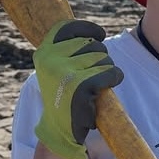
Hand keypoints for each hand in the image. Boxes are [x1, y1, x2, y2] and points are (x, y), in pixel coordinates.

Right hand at [33, 19, 123, 158]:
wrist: (60, 130)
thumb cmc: (64, 97)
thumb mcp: (57, 70)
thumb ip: (68, 51)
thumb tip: (95, 35)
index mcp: (44, 53)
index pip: (69, 27)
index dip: (88, 29)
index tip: (100, 35)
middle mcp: (50, 60)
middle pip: (93, 45)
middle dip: (101, 59)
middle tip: (93, 76)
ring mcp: (63, 72)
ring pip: (104, 58)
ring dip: (106, 71)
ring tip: (95, 86)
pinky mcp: (79, 86)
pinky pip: (110, 73)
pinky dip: (114, 78)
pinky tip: (105, 89)